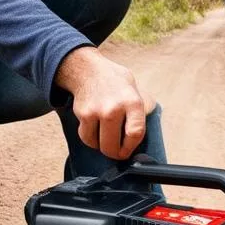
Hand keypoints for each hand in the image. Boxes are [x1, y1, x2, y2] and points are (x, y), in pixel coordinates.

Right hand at [54, 46, 154, 160]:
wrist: (87, 70)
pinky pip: (87, 138)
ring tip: (106, 139)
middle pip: (113, 146)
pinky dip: (91, 140)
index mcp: (132, 101)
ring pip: (99, 145)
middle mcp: (114, 108)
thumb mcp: (135, 89)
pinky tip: (96, 133)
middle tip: (118, 153)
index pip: (135, 133)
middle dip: (116, 154)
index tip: (129, 150)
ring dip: (102, 146)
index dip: (131, 147)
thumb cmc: (114, 81)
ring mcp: (96, 112)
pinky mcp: (83, 115)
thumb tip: (142, 133)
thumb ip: (140, 110)